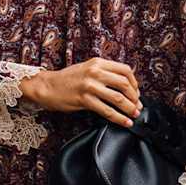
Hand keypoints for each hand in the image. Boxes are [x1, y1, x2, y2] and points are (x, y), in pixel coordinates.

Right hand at [19, 56, 141, 127]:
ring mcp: (89, 85)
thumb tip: (124, 84)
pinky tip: (124, 122)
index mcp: (98, 63)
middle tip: (138, 106)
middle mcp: (95, 72)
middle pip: (124, 84)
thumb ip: (103, 72)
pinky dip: (119, 118)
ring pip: (118, 98)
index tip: (136, 93)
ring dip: (130, 108)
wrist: (47, 86)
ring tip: (134, 115)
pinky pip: (107, 110)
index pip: (125, 70)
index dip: (135, 83)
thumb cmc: (67, 79)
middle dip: (135, 97)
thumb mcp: (87, 68)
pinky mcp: (84, 99)